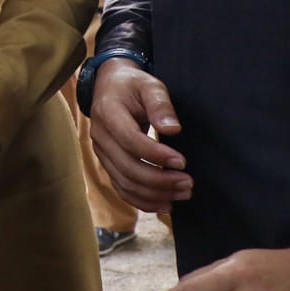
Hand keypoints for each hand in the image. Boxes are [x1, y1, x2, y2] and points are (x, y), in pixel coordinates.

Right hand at [88, 58, 191, 212]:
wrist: (108, 87)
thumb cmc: (132, 86)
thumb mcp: (149, 86)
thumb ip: (161, 105)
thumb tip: (173, 130)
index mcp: (108, 114)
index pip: (131, 141)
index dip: (156, 155)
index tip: (182, 162)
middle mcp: (100, 137)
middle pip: (127, 168)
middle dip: (160, 180)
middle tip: (188, 183)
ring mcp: (101, 153)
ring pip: (124, 182)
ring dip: (154, 194)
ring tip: (182, 194)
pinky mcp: (107, 163)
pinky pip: (121, 188)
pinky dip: (141, 201)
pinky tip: (164, 204)